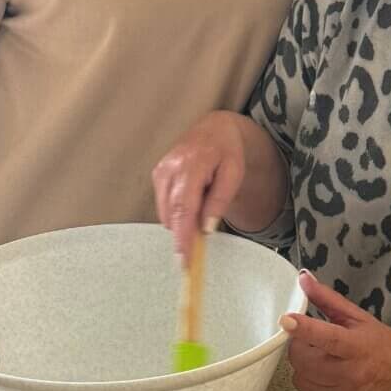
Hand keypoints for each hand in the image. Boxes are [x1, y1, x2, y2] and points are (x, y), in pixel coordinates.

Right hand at [152, 112, 244, 261]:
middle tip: (195, 253)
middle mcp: (171, 168)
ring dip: (181, 222)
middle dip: (182, 237)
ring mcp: (161, 171)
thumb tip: (206, 229)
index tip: (184, 260)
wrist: (213, 130)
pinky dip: (177, 212)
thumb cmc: (227, 152)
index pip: (184, 207)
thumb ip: (220, 201)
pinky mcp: (157, 175)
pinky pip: (164, 205)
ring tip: (202, 207)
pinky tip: (192, 200)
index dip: (182, 237)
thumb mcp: (234, 174)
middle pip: (171, 214)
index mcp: (193, 164)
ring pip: (166, 213)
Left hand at [280, 271, 390, 390]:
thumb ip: (327, 299)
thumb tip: (304, 278)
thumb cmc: (381, 345)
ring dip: (306, 369)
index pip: (326, 337)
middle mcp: (351, 376)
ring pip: (302, 380)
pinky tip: (327, 379)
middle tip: (314, 344)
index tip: (286, 320)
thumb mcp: (357, 317)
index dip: (304, 328)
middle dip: (302, 348)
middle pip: (304, 360)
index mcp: (356, 347)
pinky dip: (312, 387)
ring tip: (325, 362)